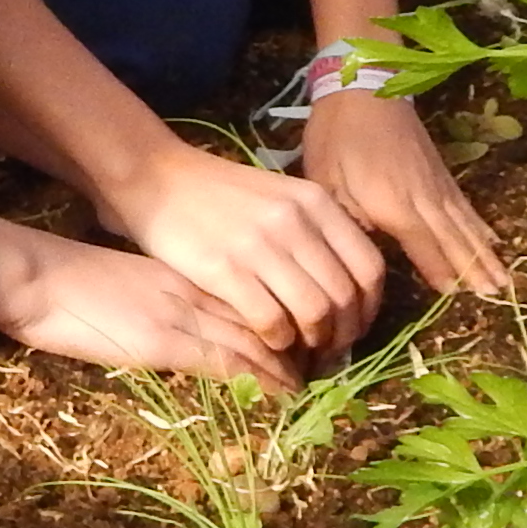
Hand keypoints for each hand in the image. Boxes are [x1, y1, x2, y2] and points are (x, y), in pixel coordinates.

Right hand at [0, 218, 297, 385]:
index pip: (255, 292)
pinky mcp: (165, 341)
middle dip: (301, 344)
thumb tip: (183, 320)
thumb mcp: (132, 284)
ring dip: (288, 369)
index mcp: (187, 273)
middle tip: (326, 369)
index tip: (306, 342)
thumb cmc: (71, 281)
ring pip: (258, 340)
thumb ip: (166, 297)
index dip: (286, 318)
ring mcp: (183, 314)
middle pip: (268, 314)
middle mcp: (196, 289)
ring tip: (310, 391)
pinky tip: (283, 398)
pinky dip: (261, 382)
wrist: (37, 275)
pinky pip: (228, 363)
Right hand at [96, 139, 386, 362]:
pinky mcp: (224, 268)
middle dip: (343, 334)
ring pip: (314, 313)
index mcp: (315, 202)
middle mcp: (295, 221)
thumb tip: (346, 287)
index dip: (369, 308)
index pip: (369, 267)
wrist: (156, 176)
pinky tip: (269, 342)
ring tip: (301, 351)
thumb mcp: (279, 196)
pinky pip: (271, 321)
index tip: (356, 327)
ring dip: (313, 343)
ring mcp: (260, 244)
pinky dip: (277, 341)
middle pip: (345, 296)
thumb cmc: (219, 193)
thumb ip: (315, 230)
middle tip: (329, 351)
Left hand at [297, 85, 512, 297]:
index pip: (424, 247)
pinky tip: (493, 242)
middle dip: (476, 271)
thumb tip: (368, 254)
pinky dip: (481, 227)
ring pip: (466, 226)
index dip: (442, 272)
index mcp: (394, 205)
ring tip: (505, 282)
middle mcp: (424, 199)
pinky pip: (466, 207)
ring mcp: (437, 184)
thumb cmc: (338, 136)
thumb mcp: (328, 183)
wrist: (365, 85)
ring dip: (486, 254)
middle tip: (500, 299)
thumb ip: (350, 222)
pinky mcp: (441, 172)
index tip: (461, 298)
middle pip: (454, 241)